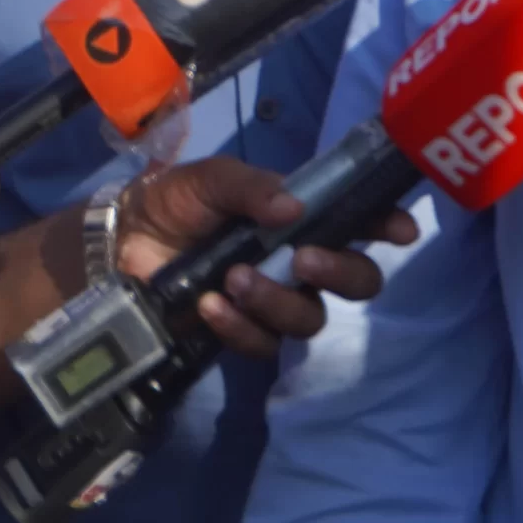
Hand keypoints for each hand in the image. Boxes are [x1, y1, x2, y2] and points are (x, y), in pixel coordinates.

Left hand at [116, 156, 416, 359]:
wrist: (122, 244)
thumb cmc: (177, 201)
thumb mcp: (213, 179)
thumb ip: (253, 187)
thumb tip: (295, 208)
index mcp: (303, 216)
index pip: (359, 219)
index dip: (387, 224)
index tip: (401, 230)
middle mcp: (301, 260)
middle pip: (357, 281)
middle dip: (341, 272)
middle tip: (305, 259)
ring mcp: (276, 301)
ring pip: (310, 318)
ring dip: (277, 300)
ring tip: (234, 279)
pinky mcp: (244, 334)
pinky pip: (263, 344)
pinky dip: (238, 325)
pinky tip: (209, 305)